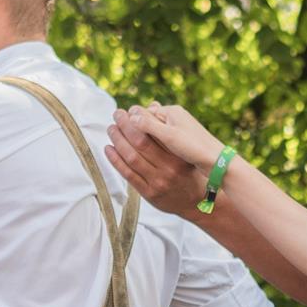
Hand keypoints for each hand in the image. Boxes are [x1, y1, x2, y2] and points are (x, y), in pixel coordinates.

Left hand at [107, 105, 222, 204]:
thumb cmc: (189, 170)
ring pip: (131, 157)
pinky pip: (128, 174)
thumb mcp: (184, 150)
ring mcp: (158, 182)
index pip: (154, 131)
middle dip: (125, 125)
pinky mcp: (149, 193)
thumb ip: (167, 130)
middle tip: (117, 114)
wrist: (197, 202)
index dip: (140, 118)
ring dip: (118, 140)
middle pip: (140, 142)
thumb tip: (152, 105)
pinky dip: (116, 160)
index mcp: (179, 154)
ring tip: (111, 128)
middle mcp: (169, 168)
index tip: (131, 110)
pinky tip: (109, 148)